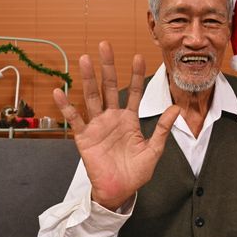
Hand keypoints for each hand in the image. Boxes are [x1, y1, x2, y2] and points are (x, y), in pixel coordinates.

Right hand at [53, 41, 179, 210]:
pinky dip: (66, 106)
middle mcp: (113, 118)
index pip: (135, 92)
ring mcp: (98, 126)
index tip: (138, 56)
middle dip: (108, 67)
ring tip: (84, 59)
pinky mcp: (85, 138)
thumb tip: (176, 108)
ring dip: (87, 79)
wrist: (120, 191)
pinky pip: (74, 119)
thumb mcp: (154, 150)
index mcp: (130, 120)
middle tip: (105, 45)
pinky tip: (59, 92)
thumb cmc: (136, 172)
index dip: (136, 75)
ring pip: (92, 97)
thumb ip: (163, 129)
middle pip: (110, 87)